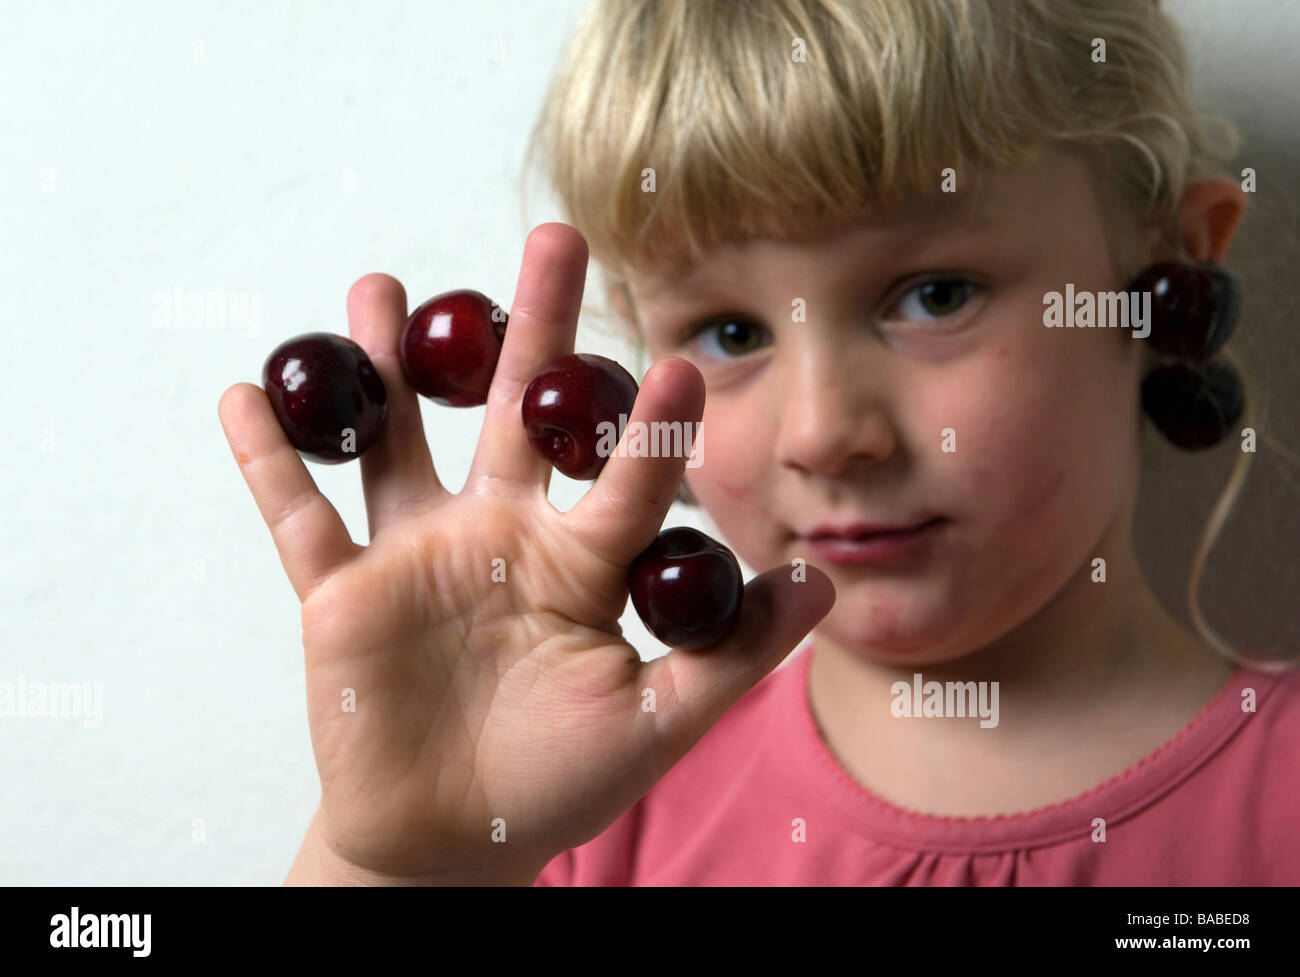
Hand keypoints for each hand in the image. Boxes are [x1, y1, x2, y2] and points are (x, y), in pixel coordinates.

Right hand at [218, 223, 834, 883]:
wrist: (450, 840)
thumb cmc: (556, 783)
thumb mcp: (654, 723)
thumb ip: (730, 654)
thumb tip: (824, 584)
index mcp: (576, 561)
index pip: (619, 479)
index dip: (648, 431)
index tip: (679, 365)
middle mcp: (500, 535)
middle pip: (519, 416)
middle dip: (533, 331)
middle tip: (554, 239)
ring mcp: (418, 555)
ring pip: (401, 442)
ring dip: (387, 367)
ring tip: (383, 289)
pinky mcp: (343, 590)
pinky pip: (298, 518)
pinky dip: (268, 461)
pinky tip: (246, 394)